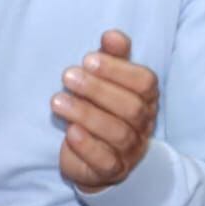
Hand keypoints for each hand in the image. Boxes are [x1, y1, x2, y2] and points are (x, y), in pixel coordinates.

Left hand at [52, 31, 157, 192]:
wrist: (98, 159)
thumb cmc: (103, 109)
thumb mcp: (107, 79)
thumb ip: (111, 56)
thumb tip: (112, 35)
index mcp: (147, 98)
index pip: (145, 82)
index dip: (118, 69)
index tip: (88, 59)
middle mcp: (144, 124)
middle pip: (131, 107)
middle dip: (97, 90)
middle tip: (68, 76)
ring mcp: (131, 150)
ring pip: (117, 133)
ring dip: (86, 114)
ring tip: (58, 102)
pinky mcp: (113, 170)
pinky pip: (105, 161)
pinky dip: (88, 145)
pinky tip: (70, 132)